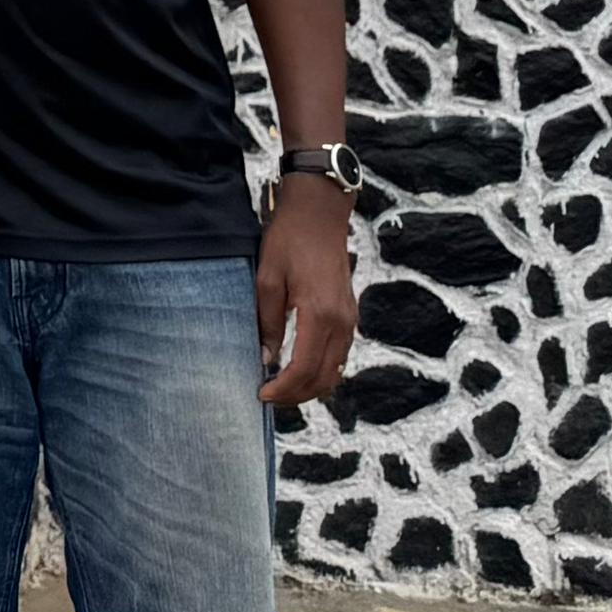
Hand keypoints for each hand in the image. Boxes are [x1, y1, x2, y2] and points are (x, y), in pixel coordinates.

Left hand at [258, 185, 355, 408]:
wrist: (319, 213)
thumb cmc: (288, 240)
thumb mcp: (267, 278)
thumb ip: (268, 322)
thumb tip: (266, 359)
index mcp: (321, 315)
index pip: (305, 369)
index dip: (284, 389)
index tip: (261, 394)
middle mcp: (342, 323)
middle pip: (325, 377)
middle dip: (297, 395)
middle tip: (268, 397)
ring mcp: (350, 319)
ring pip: (336, 370)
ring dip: (311, 386)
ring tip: (281, 388)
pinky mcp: (350, 314)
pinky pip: (339, 354)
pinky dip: (321, 370)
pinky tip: (299, 368)